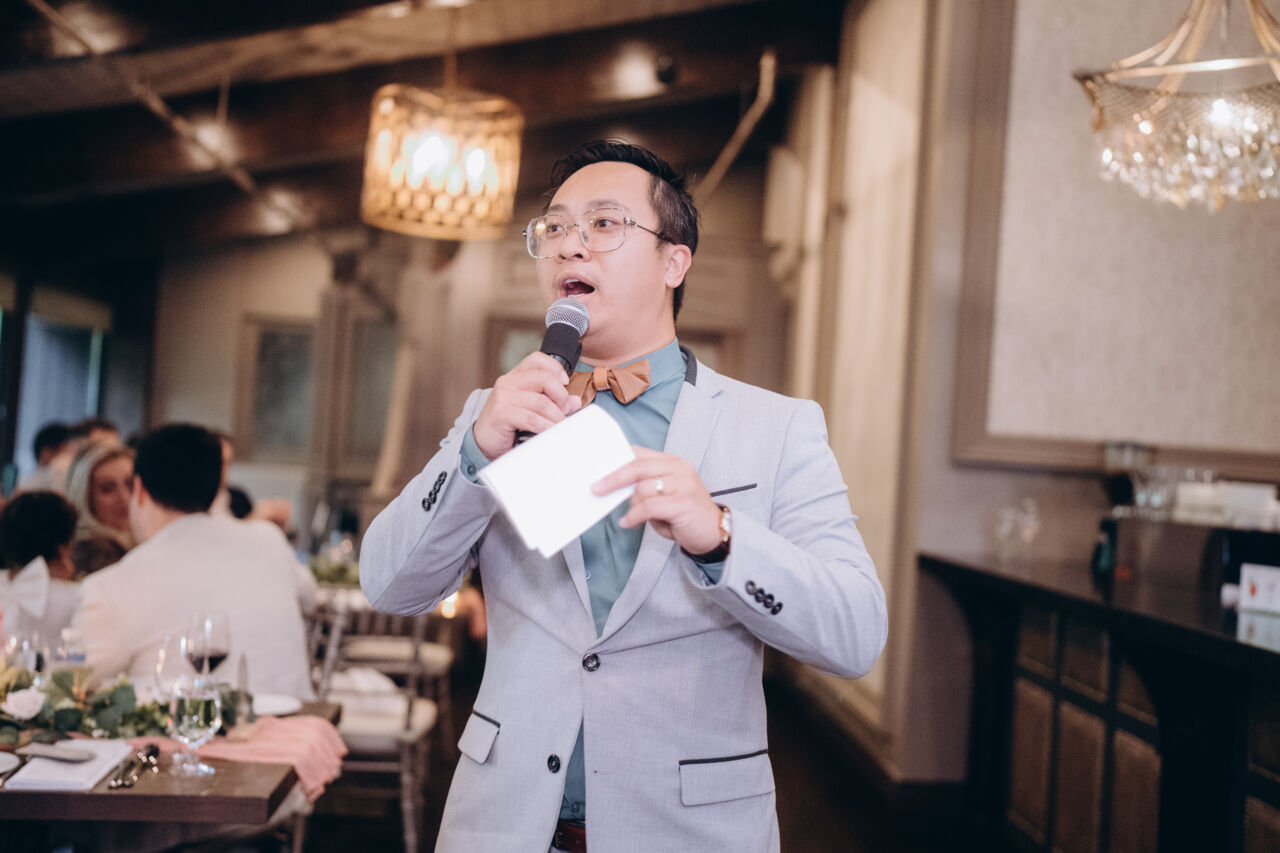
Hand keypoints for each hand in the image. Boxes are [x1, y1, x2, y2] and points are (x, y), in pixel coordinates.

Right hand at [473, 352, 581, 459]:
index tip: (566, 383)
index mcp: (515, 376)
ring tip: (559, 426)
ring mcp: (503, 396)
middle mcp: (508, 382)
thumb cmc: (508, 425)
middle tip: (564, 411)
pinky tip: (550, 432)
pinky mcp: (501, 413)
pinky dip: (546, 426)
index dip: (556, 368)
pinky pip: (532, 418)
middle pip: (545, 379)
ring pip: (541, 402)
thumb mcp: (532, 409)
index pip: (537, 359)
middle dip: (561, 397)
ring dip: (556, 416)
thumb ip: (553, 402)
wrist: (484, 443)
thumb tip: (575, 401)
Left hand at [592, 447, 722, 554]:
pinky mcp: (683, 503)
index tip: (599, 467)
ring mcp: (683, 485)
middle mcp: (679, 469)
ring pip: (642, 488)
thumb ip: (644, 486)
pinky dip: (635, 516)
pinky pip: (649, 507)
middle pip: (638, 466)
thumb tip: (615, 487)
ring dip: (632, 505)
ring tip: (631, 517)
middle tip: (596, 489)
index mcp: (673, 462)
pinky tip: (629, 523)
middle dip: (613, 478)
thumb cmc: (683, 514)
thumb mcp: (663, 494)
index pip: (640, 453)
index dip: (618, 458)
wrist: (713, 532)